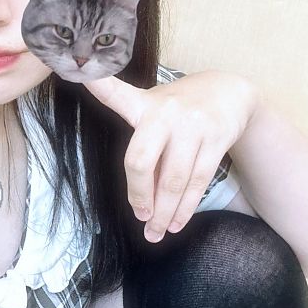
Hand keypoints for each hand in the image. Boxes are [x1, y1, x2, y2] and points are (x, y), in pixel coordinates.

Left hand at [81, 70, 261, 241]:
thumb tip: (142, 199)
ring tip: (156, 232)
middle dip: (139, 195)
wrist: (230, 91)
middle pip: (141, 161)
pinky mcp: (216, 139)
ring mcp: (192, 126)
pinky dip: (185, 208)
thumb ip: (143, 146)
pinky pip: (198, 182)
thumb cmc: (180, 106)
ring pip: (173, 180)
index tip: (77, 74)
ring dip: (164, 213)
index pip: (114, 93)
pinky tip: (177, 223)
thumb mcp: (155, 110)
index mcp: (142, 104)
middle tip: (139, 217)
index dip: (95, 84)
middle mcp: (165, 113)